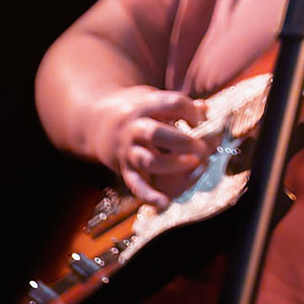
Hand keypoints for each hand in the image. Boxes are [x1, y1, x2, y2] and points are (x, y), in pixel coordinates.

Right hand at [89, 85, 209, 208]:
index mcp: (146, 106)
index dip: (191, 111)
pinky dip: (149, 196)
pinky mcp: (125, 169)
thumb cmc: (138, 111)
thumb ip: (179, 106)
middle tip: (202, 147)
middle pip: (157, 133)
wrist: (98, 123)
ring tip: (196, 163)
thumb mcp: (155, 100)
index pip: (173, 104)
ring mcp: (129, 150)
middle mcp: (135, 129)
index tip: (199, 119)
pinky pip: (136, 185)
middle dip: (184, 142)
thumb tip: (205, 109)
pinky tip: (164, 203)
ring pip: (149, 161)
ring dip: (174, 164)